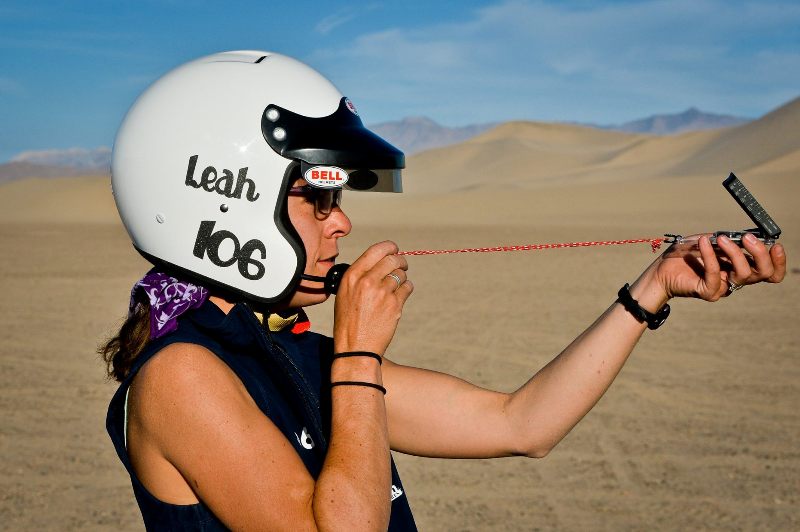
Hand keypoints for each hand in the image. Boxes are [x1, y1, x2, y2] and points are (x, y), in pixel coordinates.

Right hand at [333, 241, 413, 354]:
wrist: (355, 348)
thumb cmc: (348, 322)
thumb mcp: (345, 294)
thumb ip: (360, 276)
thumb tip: (379, 262)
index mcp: (352, 276)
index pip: (376, 250)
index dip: (389, 247)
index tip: (394, 249)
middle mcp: (367, 281)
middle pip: (392, 259)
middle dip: (400, 260)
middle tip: (402, 264)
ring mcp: (382, 293)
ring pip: (401, 274)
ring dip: (402, 277)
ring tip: (397, 285)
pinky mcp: (395, 305)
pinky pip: (407, 288)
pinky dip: (406, 289)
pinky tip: (399, 295)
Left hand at [653, 233, 786, 301]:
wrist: (661, 269)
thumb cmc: (686, 253)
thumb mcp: (711, 240)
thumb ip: (729, 239)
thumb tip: (745, 235)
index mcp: (741, 266)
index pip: (770, 271)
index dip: (778, 261)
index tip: (775, 245)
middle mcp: (735, 279)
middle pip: (764, 274)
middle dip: (760, 254)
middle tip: (747, 238)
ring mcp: (723, 287)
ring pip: (743, 274)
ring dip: (735, 252)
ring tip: (721, 239)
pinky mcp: (708, 292)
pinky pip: (716, 274)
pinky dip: (711, 256)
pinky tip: (703, 242)